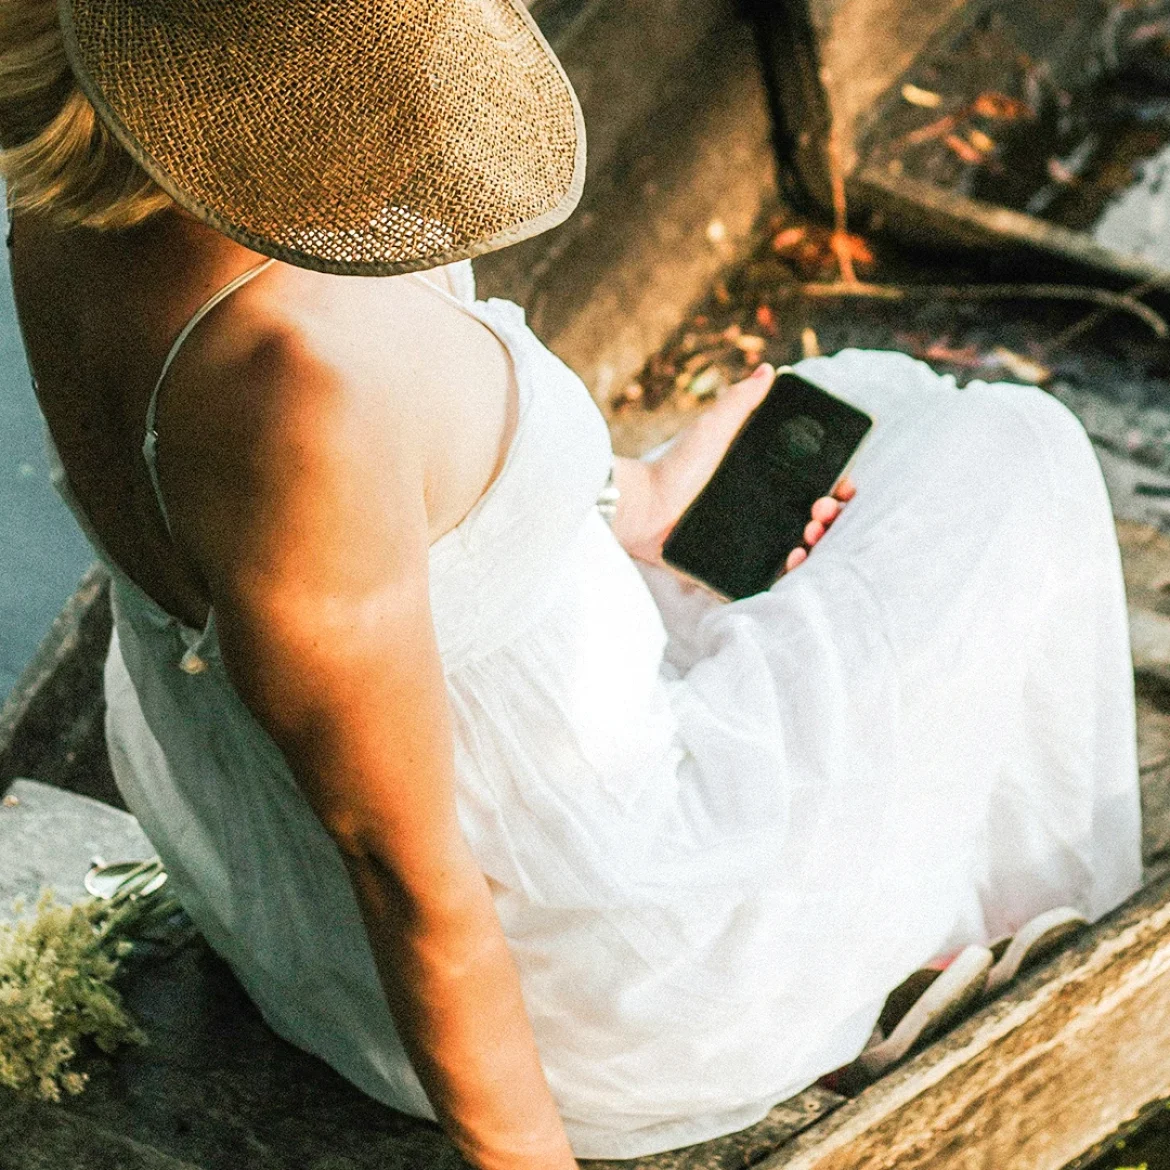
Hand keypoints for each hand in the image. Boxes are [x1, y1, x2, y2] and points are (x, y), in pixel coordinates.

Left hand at [612, 363, 853, 572]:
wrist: (644, 505)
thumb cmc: (675, 465)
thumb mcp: (713, 429)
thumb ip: (740, 401)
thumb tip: (768, 370)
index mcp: (765, 482)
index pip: (813, 487)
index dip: (835, 488)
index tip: (844, 486)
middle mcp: (763, 511)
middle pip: (813, 519)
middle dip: (830, 515)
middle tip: (822, 509)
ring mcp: (752, 539)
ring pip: (799, 547)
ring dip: (816, 542)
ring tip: (811, 532)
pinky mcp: (736, 565)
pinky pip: (771, 573)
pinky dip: (789, 569)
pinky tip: (794, 557)